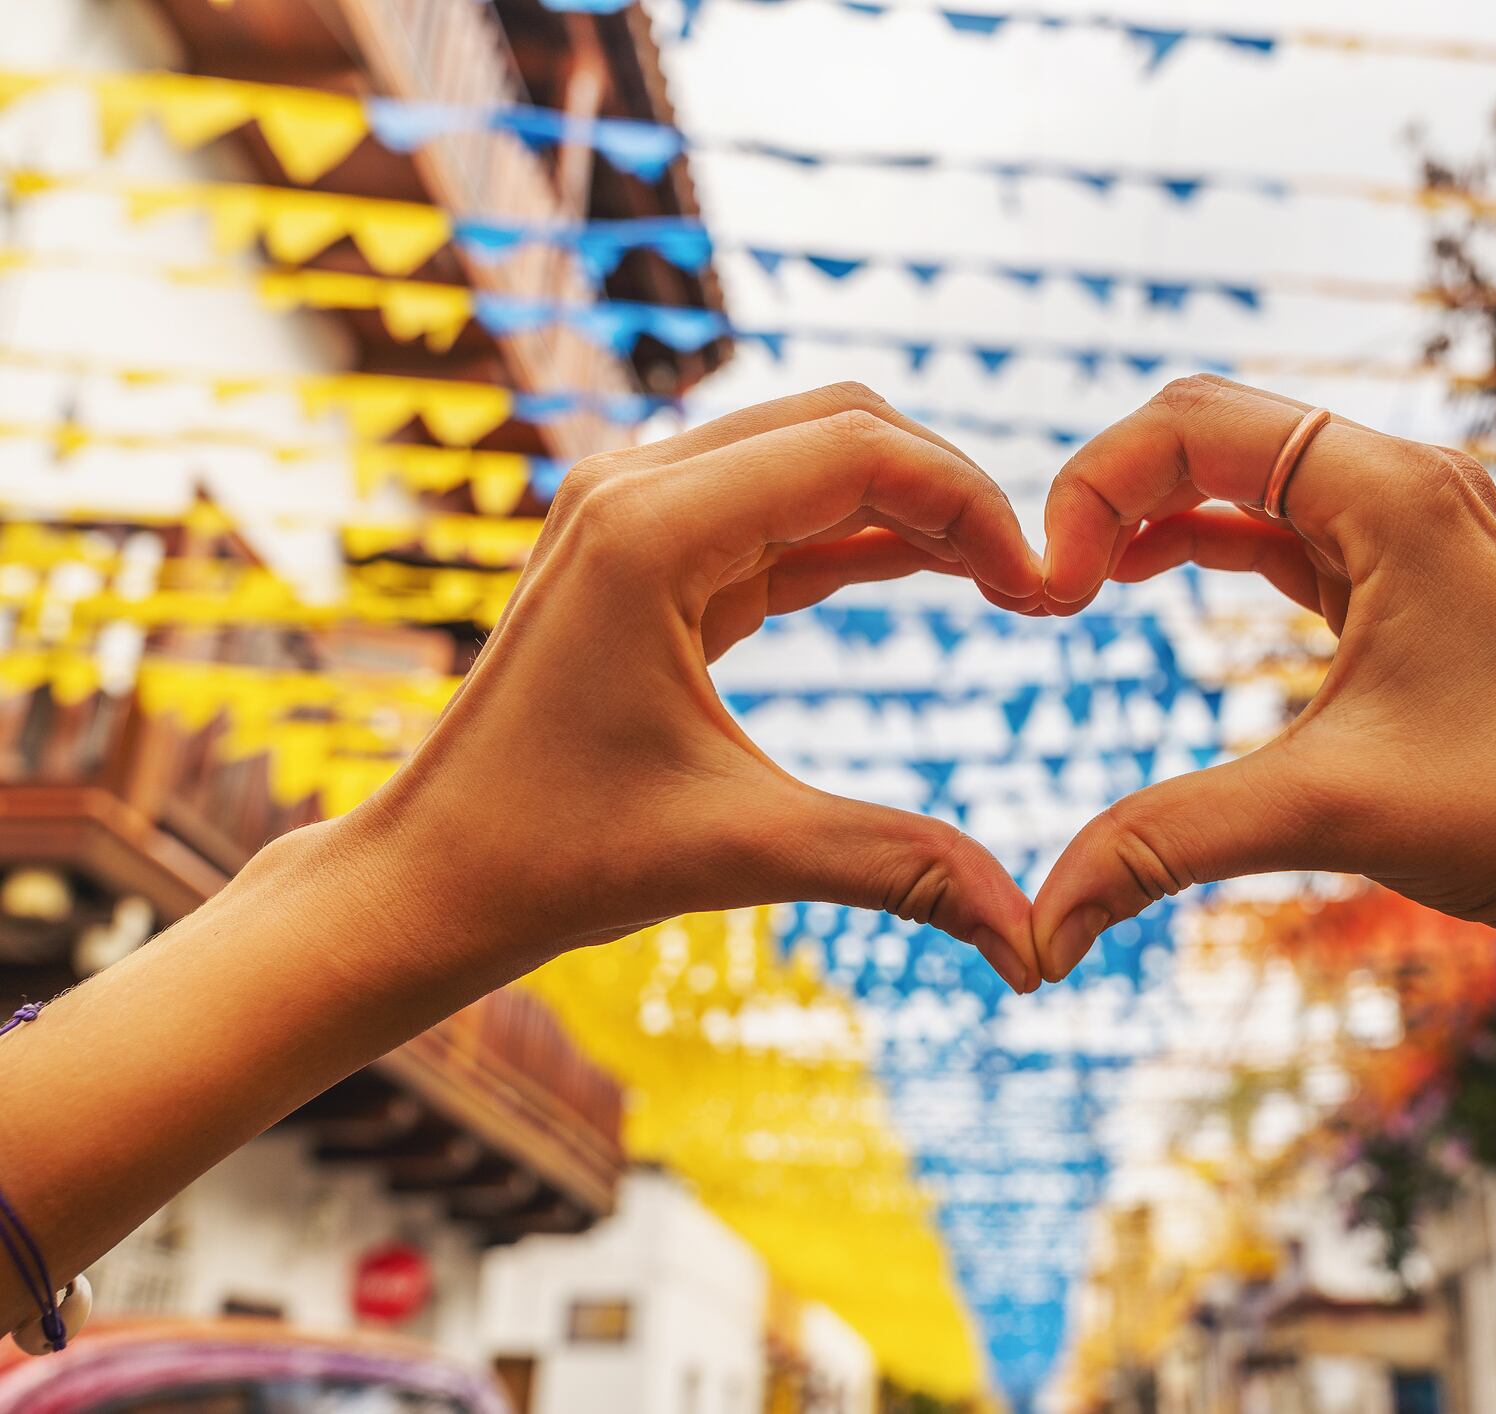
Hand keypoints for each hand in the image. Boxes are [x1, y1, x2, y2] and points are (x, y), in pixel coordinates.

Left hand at [350, 385, 1046, 991]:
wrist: (433, 875)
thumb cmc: (558, 858)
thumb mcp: (744, 850)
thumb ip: (900, 868)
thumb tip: (1035, 949)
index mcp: (650, 528)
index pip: (857, 451)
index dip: (970, 504)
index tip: (1044, 587)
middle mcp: (634, 486)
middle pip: (842, 425)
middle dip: (951, 493)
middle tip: (1035, 584)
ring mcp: (631, 507)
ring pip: (812, 455)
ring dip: (910, 508)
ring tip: (1002, 583)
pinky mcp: (642, 547)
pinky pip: (777, 510)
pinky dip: (859, 536)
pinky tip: (933, 578)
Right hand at [1031, 375, 1495, 980]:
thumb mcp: (1317, 811)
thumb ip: (1162, 843)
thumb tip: (1039, 931)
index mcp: (1396, 493)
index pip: (1198, 420)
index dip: (1098, 482)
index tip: (1051, 588)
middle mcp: (1410, 482)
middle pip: (1217, 425)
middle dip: (1117, 487)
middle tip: (1053, 585)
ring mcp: (1415, 523)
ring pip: (1250, 470)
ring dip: (1157, 509)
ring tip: (1079, 582)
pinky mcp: (1412, 574)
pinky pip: (1286, 523)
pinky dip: (1210, 538)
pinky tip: (1145, 576)